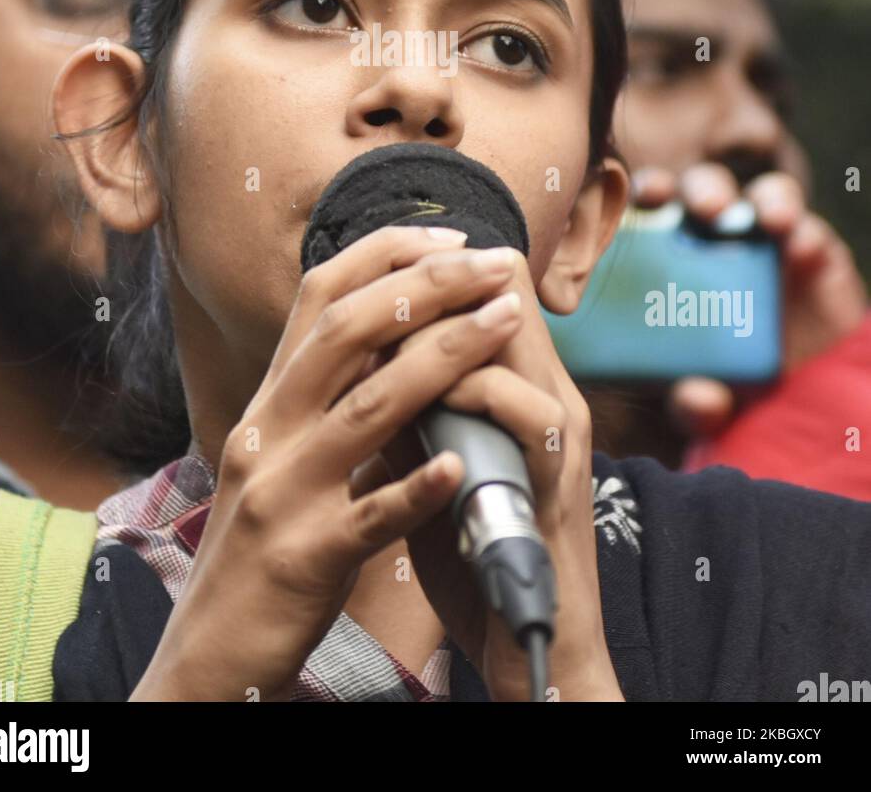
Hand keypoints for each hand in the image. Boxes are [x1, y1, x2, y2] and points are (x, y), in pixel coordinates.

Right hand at [129, 224, 537, 701]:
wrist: (210, 650)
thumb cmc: (263, 547)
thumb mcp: (284, 456)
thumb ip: (330, 399)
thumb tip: (402, 335)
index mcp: (270, 402)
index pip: (321, 295)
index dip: (386, 253)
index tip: (452, 237)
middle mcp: (268, 431)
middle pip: (347, 331)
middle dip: (428, 285)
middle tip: (496, 263)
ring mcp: (284, 492)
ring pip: (369, 406)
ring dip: (445, 355)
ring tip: (506, 321)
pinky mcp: (307, 557)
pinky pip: (369, 515)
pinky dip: (417, 485)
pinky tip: (461, 465)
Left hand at [373, 247, 623, 702]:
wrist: (530, 643)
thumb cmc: (471, 547)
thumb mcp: (427, 460)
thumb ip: (403, 409)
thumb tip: (351, 365)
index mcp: (516, 378)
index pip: (484, 278)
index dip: (426, 268)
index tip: (370, 283)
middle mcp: (546, 387)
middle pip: (500, 283)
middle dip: (429, 285)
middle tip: (372, 303)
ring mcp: (557, 428)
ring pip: (510, 333)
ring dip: (439, 336)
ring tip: (387, 354)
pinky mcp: (560, 477)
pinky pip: (525, 411)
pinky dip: (474, 397)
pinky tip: (428, 412)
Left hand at [631, 163, 867, 438]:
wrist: (801, 401)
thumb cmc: (731, 389)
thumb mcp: (707, 408)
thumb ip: (695, 407)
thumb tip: (698, 399)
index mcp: (668, 262)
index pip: (644, 216)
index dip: (639, 198)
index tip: (637, 200)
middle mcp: (714, 240)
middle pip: (697, 193)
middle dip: (693, 190)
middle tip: (693, 207)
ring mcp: (764, 242)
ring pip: (753, 197)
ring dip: (756, 199)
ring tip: (750, 218)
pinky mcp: (810, 251)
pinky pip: (806, 228)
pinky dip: (800, 230)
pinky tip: (797, 247)